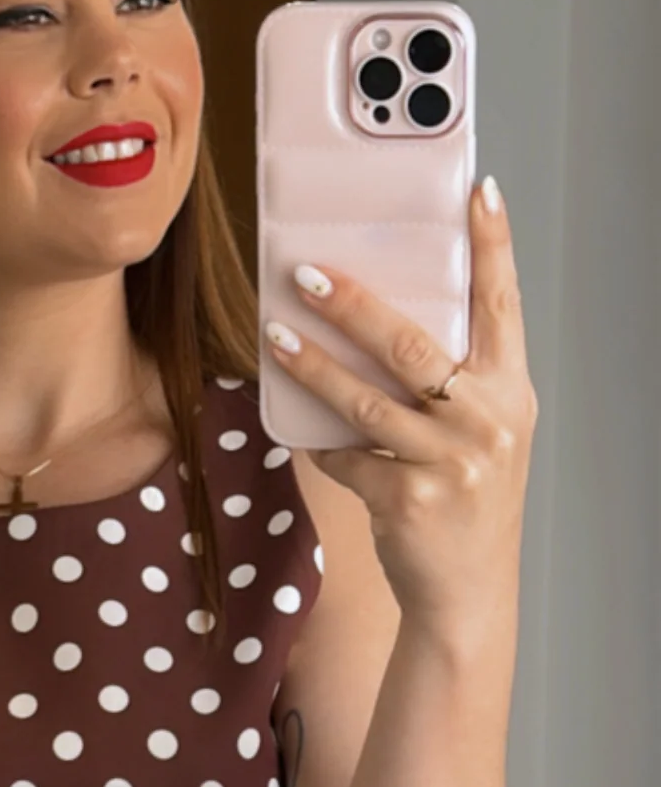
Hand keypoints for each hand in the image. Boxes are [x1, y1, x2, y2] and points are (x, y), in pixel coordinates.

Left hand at [263, 175, 537, 640]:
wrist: (467, 594)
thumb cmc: (467, 501)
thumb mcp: (481, 436)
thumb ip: (453, 384)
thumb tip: (376, 320)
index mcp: (509, 392)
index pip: (503, 304)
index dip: (492, 245)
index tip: (477, 191)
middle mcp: (487, 422)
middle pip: (413, 346)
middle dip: (355, 305)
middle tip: (307, 274)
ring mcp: (450, 463)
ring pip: (366, 399)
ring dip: (313, 365)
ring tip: (276, 336)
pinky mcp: (407, 499)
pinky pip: (346, 456)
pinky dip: (320, 444)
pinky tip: (302, 432)